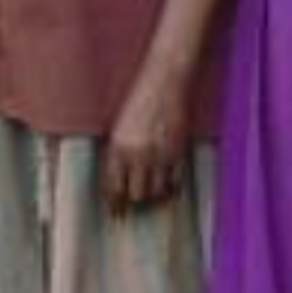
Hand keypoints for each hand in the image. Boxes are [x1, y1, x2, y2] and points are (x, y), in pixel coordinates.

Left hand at [103, 61, 195, 212]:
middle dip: (134, 201)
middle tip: (135, 205)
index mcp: (117, 148)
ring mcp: (160, 154)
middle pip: (135, 195)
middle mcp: (137, 155)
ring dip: (153, 196)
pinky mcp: (178, 151)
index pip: (113, 188)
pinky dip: (171, 187)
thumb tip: (119, 179)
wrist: (166, 80)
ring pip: (155, 191)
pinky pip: (175, 180)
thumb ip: (118, 153)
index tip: (115, 212)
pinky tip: (169, 186)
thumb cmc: (140, 99)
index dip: (114, 204)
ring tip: (152, 195)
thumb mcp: (120, 126)